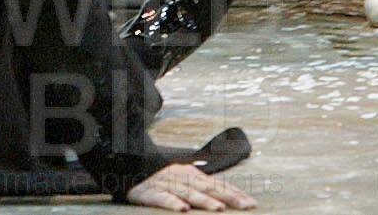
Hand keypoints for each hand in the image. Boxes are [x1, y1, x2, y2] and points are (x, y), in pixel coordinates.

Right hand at [126, 163, 256, 210]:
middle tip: (246, 206)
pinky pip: (162, 198)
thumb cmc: (156, 178)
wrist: (125, 167)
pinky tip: (183, 210)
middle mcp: (180, 177)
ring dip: (204, 200)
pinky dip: (172, 203)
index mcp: (190, 173)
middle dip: (228, 197)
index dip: (235, 193)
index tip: (252, 203)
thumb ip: (199, 187)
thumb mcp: (180, 178)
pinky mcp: (148, 192)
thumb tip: (224, 198)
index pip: (217, 184)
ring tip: (218, 209)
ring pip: (188, 193)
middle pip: (208, 187)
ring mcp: (165, 184)